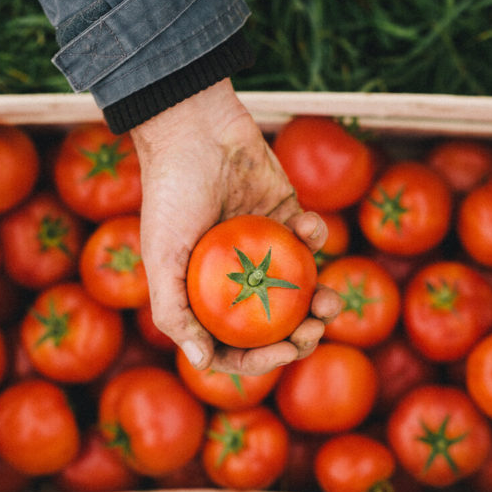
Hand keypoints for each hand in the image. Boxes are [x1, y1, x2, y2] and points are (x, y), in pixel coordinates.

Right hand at [130, 79, 341, 374]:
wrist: (193, 128)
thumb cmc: (170, 192)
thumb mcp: (161, 257)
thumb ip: (174, 312)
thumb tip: (200, 363)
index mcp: (201, 293)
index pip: (231, 344)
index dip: (259, 360)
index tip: (284, 354)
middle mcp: (234, 277)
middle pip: (273, 325)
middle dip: (300, 337)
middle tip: (313, 334)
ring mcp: (263, 248)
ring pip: (301, 289)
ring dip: (321, 301)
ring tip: (330, 302)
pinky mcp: (286, 216)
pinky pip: (310, 239)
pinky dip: (315, 238)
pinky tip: (306, 226)